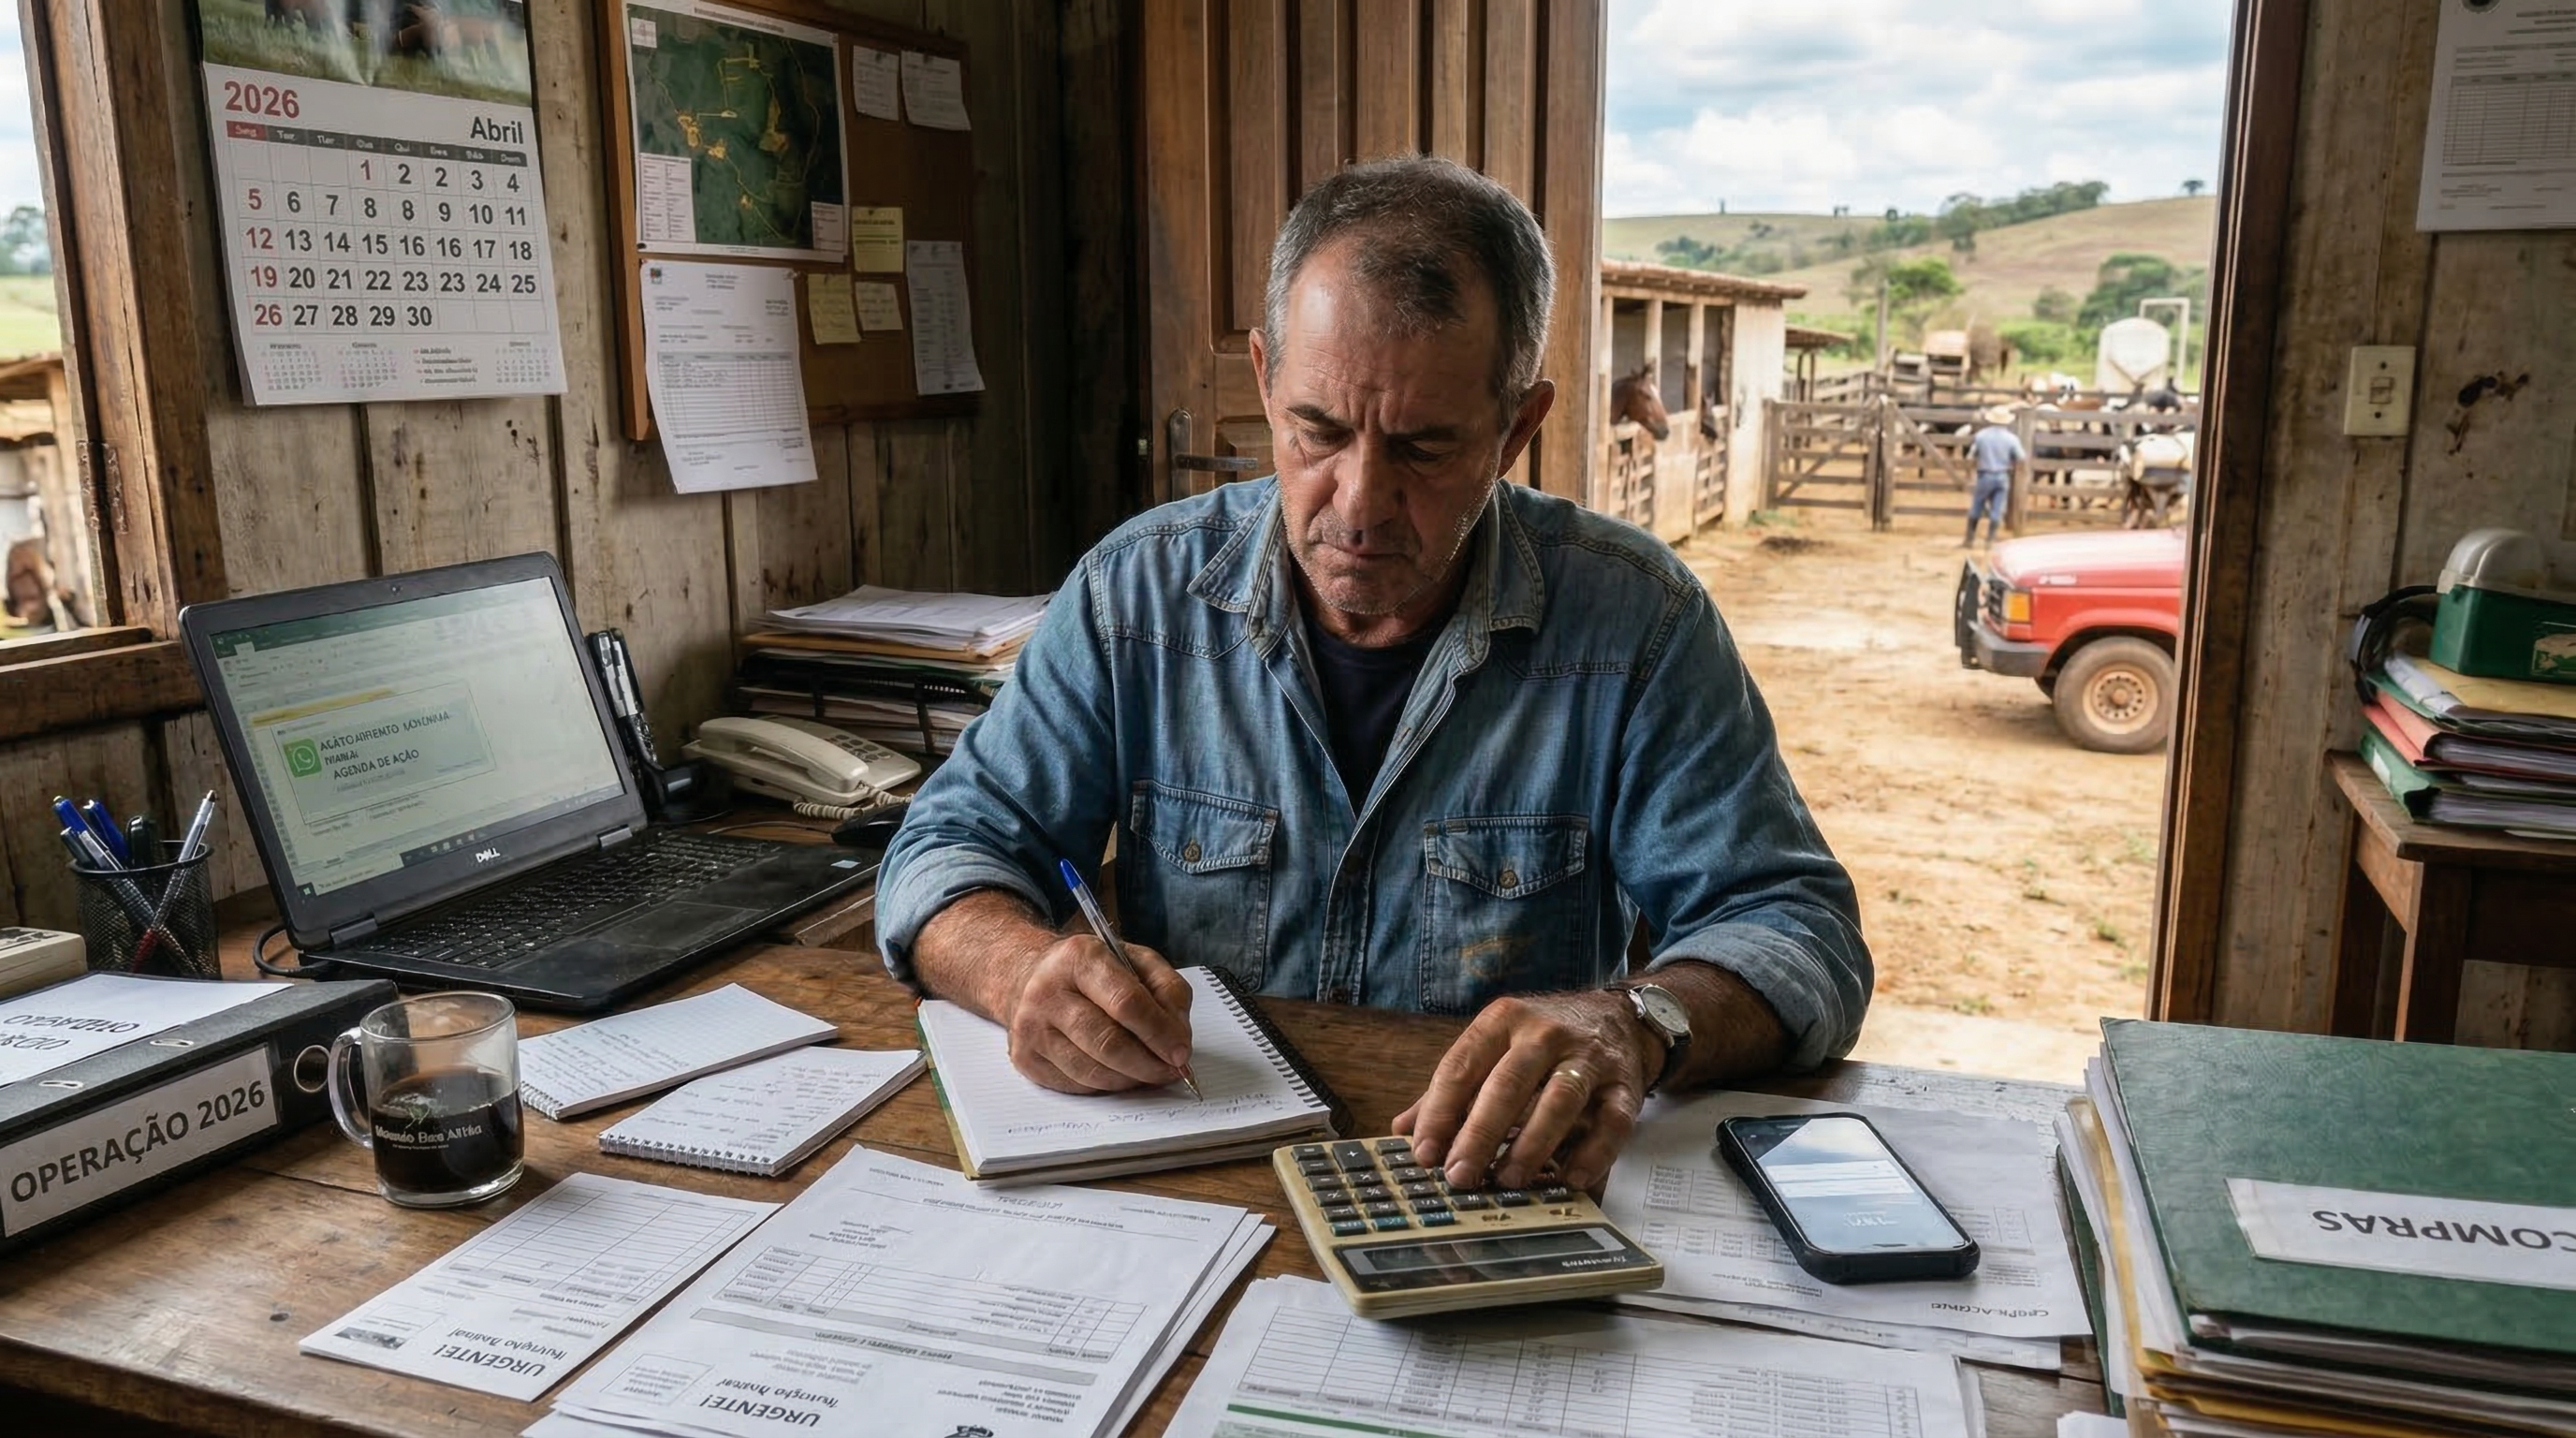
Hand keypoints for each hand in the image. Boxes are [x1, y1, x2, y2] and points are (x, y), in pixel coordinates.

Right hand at [998, 934, 1194, 1092]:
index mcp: (1079, 958)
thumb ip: (1167, 990)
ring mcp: (1031, 1028)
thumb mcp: (1134, 960)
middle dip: (1149, 1064)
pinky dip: (1107, 1085)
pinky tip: (1120, 1074)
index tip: (1181, 1052)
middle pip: (1108, 1043)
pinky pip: (1077, 1085)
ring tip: (1150, 1073)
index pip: (1126, 1002)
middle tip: (1172, 1071)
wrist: (1027, 978)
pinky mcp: (1026, 1058)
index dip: (1160, 1032)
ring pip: (1093, 1071)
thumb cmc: (1090, 971)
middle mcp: (1047, 992)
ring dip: (1131, 1079)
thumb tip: (1179, 1037)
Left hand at [1392, 991, 1661, 1193]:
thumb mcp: (1496, 1047)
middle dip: (1480, 1133)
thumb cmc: (1544, 1040)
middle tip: (1460, 1175)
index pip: (1462, 1065)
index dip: (1439, 1112)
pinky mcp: (1624, 1085)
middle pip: (1508, 1083)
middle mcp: (1545, 1033)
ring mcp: (1588, 1057)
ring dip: (1532, 1143)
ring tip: (1508, 1179)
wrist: (1618, 1017)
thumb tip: (1403, 1129)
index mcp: (1504, 1020)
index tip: (1424, 1153)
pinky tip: (1571, 1178)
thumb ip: (1454, 1087)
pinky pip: (1612, 1121)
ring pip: (1560, 1099)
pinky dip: (1593, 1153)